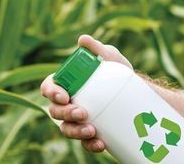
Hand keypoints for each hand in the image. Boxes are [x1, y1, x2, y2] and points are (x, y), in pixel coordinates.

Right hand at [40, 34, 131, 151]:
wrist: (136, 88)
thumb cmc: (116, 69)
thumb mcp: (108, 56)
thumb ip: (96, 48)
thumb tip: (83, 39)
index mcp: (65, 83)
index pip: (48, 88)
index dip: (51, 93)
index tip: (65, 96)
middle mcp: (67, 102)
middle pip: (55, 112)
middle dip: (66, 114)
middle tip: (82, 113)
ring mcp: (77, 119)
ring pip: (67, 129)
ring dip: (76, 131)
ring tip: (92, 130)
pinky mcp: (90, 131)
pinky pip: (85, 142)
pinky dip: (91, 145)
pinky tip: (101, 143)